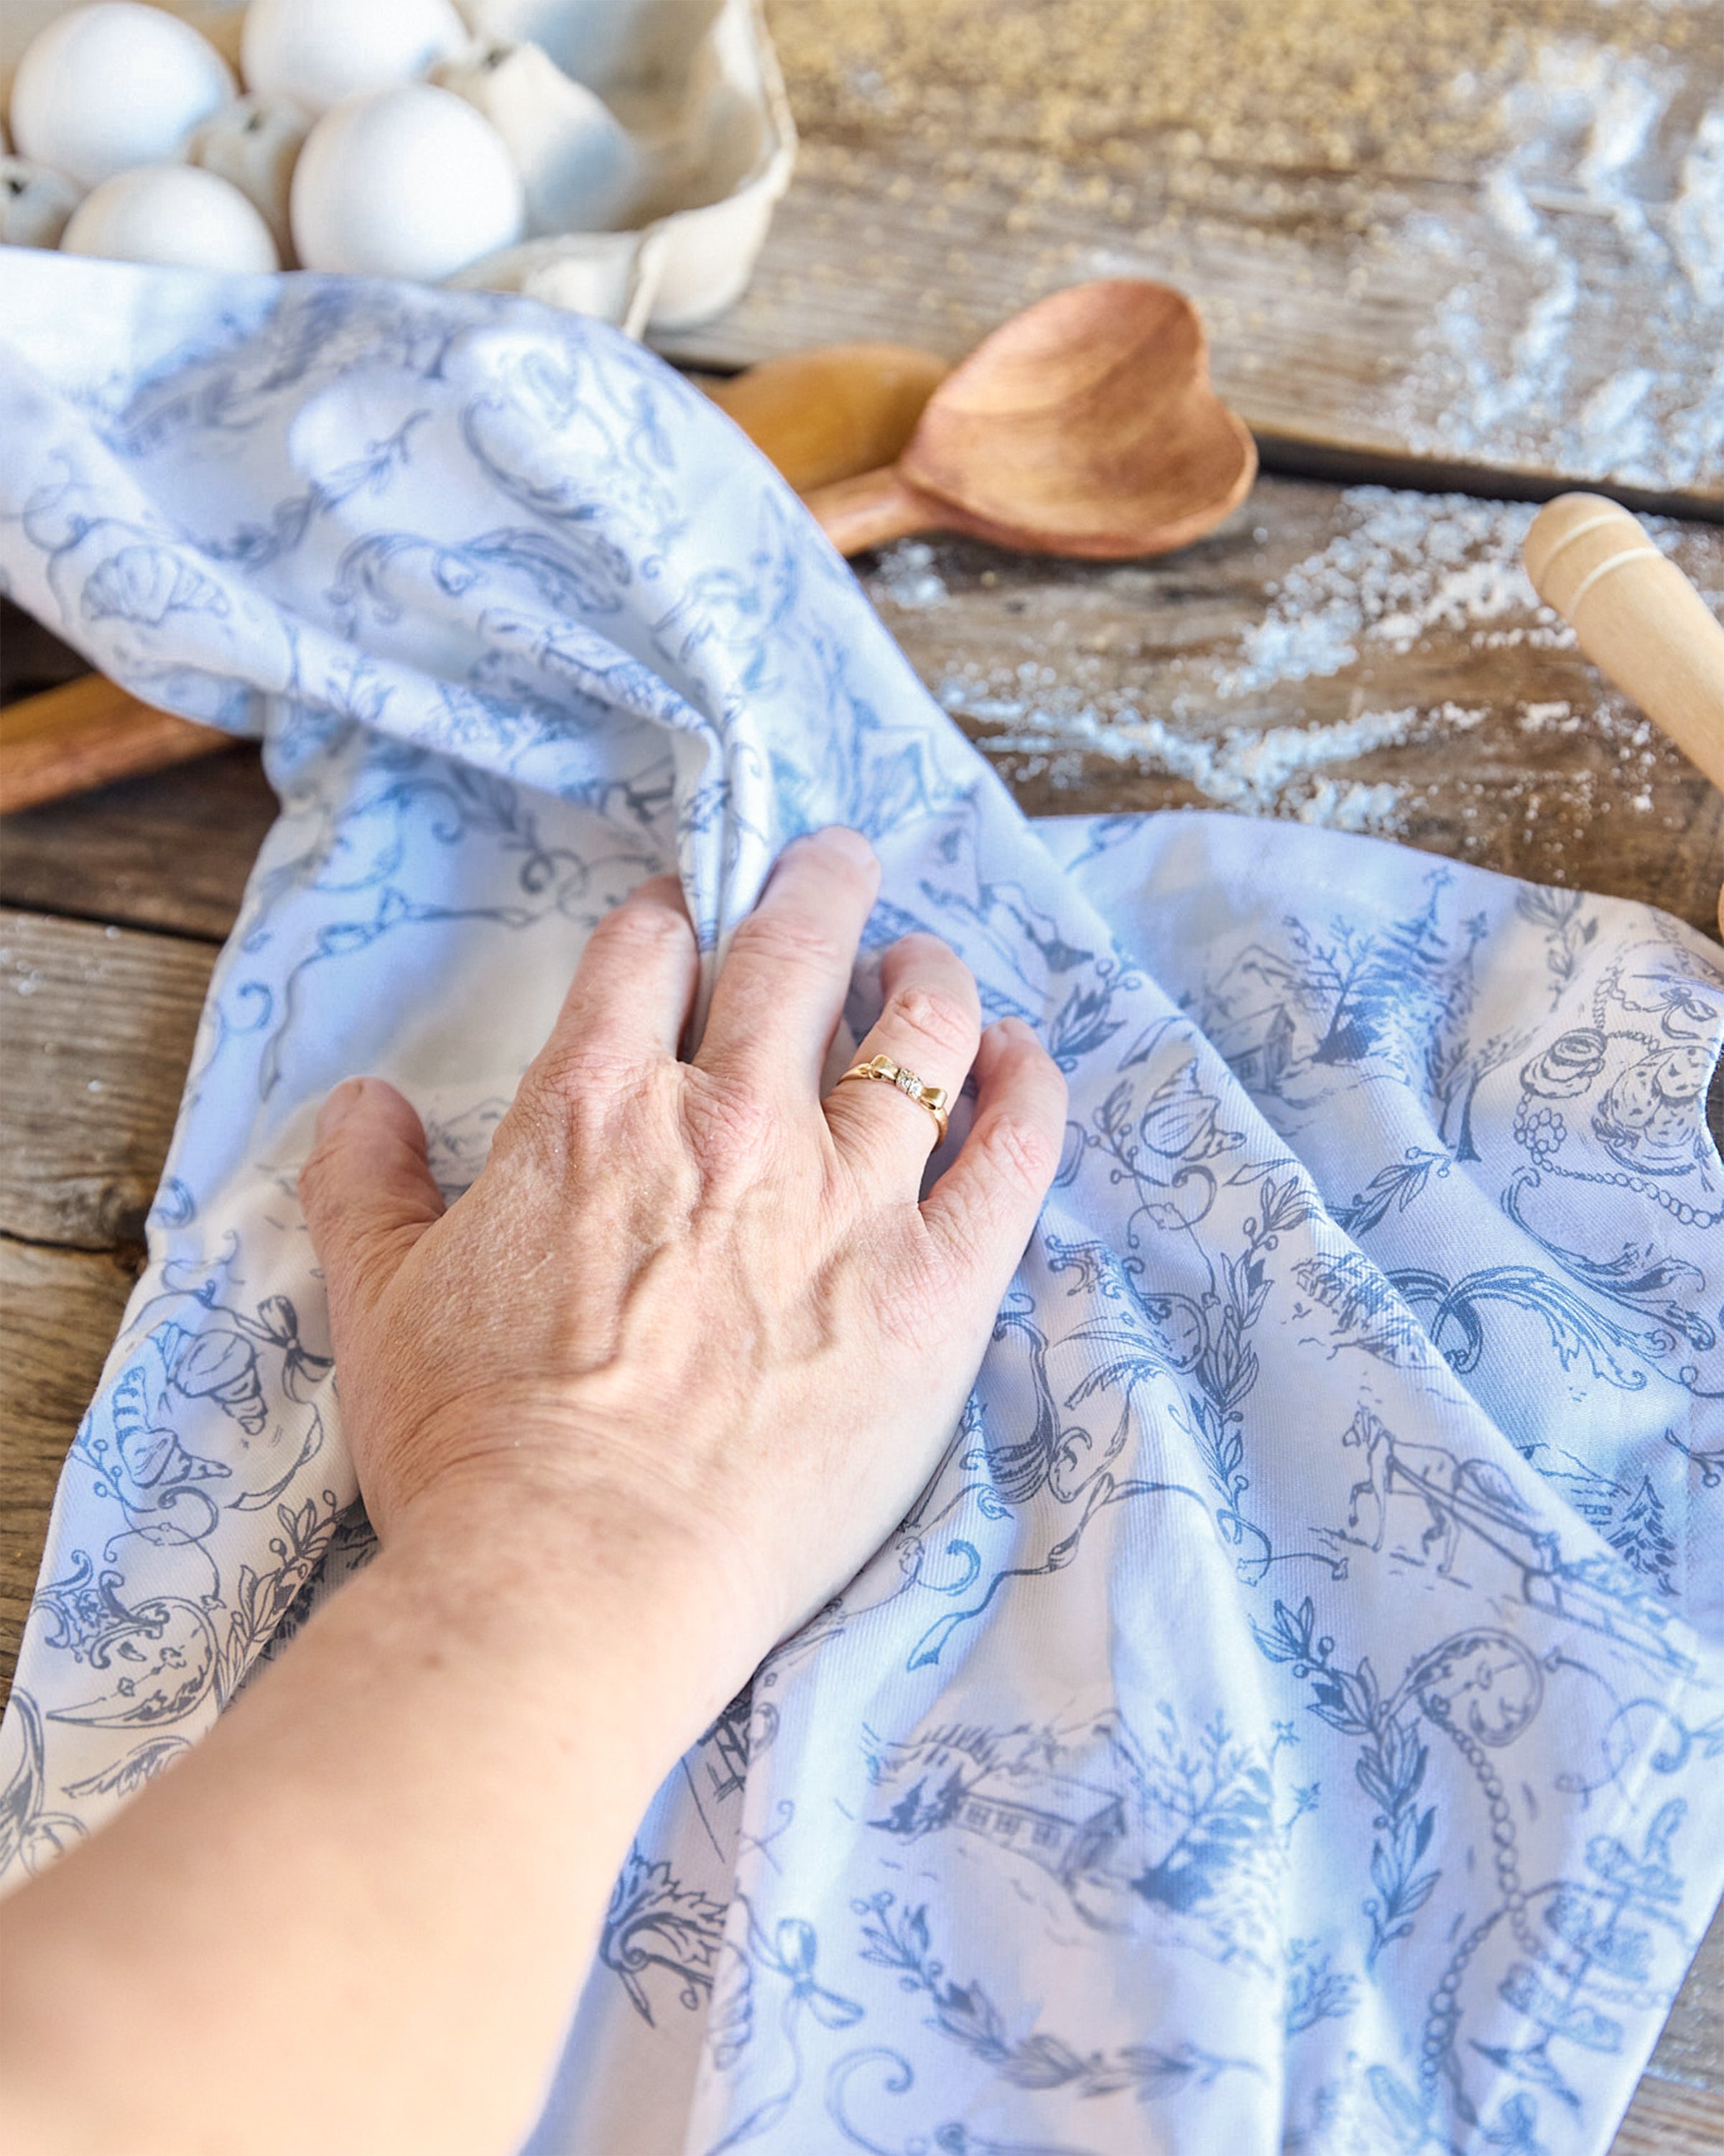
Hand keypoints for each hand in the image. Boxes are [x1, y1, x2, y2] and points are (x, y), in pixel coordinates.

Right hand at [299, 826, 1065, 1705]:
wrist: (580, 1577)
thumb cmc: (473, 1447)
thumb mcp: (379, 1301)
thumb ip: (366, 1184)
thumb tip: (363, 1104)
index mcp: (596, 1108)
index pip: (645, 957)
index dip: (665, 922)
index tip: (682, 920)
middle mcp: (733, 1121)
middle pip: (794, 953)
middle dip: (815, 889)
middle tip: (836, 864)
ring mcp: (848, 1200)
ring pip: (916, 1033)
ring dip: (927, 976)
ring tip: (929, 962)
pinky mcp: (936, 1290)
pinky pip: (1010, 1155)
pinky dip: (1024, 1089)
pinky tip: (1021, 1061)